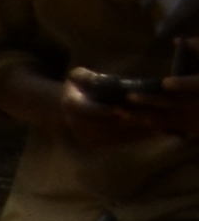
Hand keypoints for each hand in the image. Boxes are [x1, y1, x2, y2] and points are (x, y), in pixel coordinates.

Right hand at [49, 73, 191, 152]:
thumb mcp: (79, 76)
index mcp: (70, 104)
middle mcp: (75, 123)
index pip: (87, 109)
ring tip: (155, 125)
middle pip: (104, 125)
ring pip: (113, 136)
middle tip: (148, 118)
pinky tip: (151, 133)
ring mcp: (85, 136)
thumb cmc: (79, 87)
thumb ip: (88, 77)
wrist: (67, 107)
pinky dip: (135, 138)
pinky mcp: (95, 144)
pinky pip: (118, 143)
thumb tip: (100, 80)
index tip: (122, 108)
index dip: (104, 110)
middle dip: (127, 122)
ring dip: (135, 132)